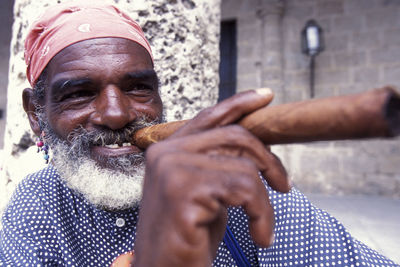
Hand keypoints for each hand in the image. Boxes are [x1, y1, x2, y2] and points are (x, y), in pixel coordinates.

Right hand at [134, 89, 289, 266]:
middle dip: (269, 161)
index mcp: (168, 150)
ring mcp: (172, 169)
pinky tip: (260, 236)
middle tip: (283, 185)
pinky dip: (262, 214)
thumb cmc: (188, 237)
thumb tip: (253, 147)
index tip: (266, 96)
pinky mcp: (183, 191)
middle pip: (235, 137)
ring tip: (262, 226)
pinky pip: (245, 189)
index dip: (239, 103)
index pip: (209, 117)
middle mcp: (166, 153)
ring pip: (244, 166)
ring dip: (264, 201)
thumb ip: (219, 164)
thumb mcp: (207, 193)